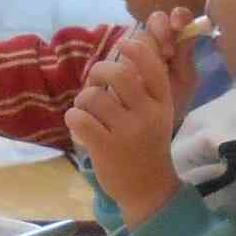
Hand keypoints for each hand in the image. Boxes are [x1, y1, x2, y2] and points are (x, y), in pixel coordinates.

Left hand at [64, 24, 190, 224]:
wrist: (148, 189)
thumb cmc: (147, 145)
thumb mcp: (157, 114)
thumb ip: (144, 87)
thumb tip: (124, 46)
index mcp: (162, 102)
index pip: (151, 65)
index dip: (135, 48)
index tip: (123, 46)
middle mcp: (147, 114)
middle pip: (118, 74)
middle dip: (99, 71)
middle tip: (96, 82)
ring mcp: (126, 132)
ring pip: (93, 96)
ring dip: (83, 100)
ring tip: (87, 111)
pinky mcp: (105, 148)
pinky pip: (79, 118)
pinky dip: (73, 118)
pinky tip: (80, 125)